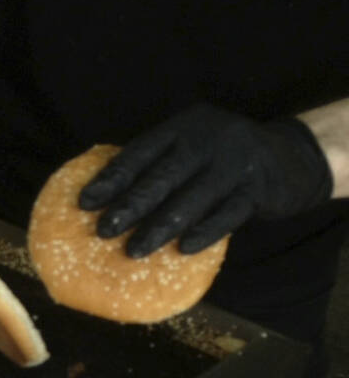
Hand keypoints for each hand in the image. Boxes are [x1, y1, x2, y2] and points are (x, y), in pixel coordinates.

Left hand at [80, 103, 332, 257]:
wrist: (291, 158)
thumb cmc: (222, 161)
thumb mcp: (192, 150)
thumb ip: (159, 166)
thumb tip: (105, 204)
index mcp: (183, 127)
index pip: (140, 152)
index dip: (111, 178)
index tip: (85, 202)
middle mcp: (208, 139)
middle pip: (161, 177)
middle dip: (129, 206)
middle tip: (102, 231)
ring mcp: (235, 163)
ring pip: (190, 199)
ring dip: (159, 227)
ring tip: (132, 250)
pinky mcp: (258, 189)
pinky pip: (227, 215)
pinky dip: (204, 232)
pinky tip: (184, 249)